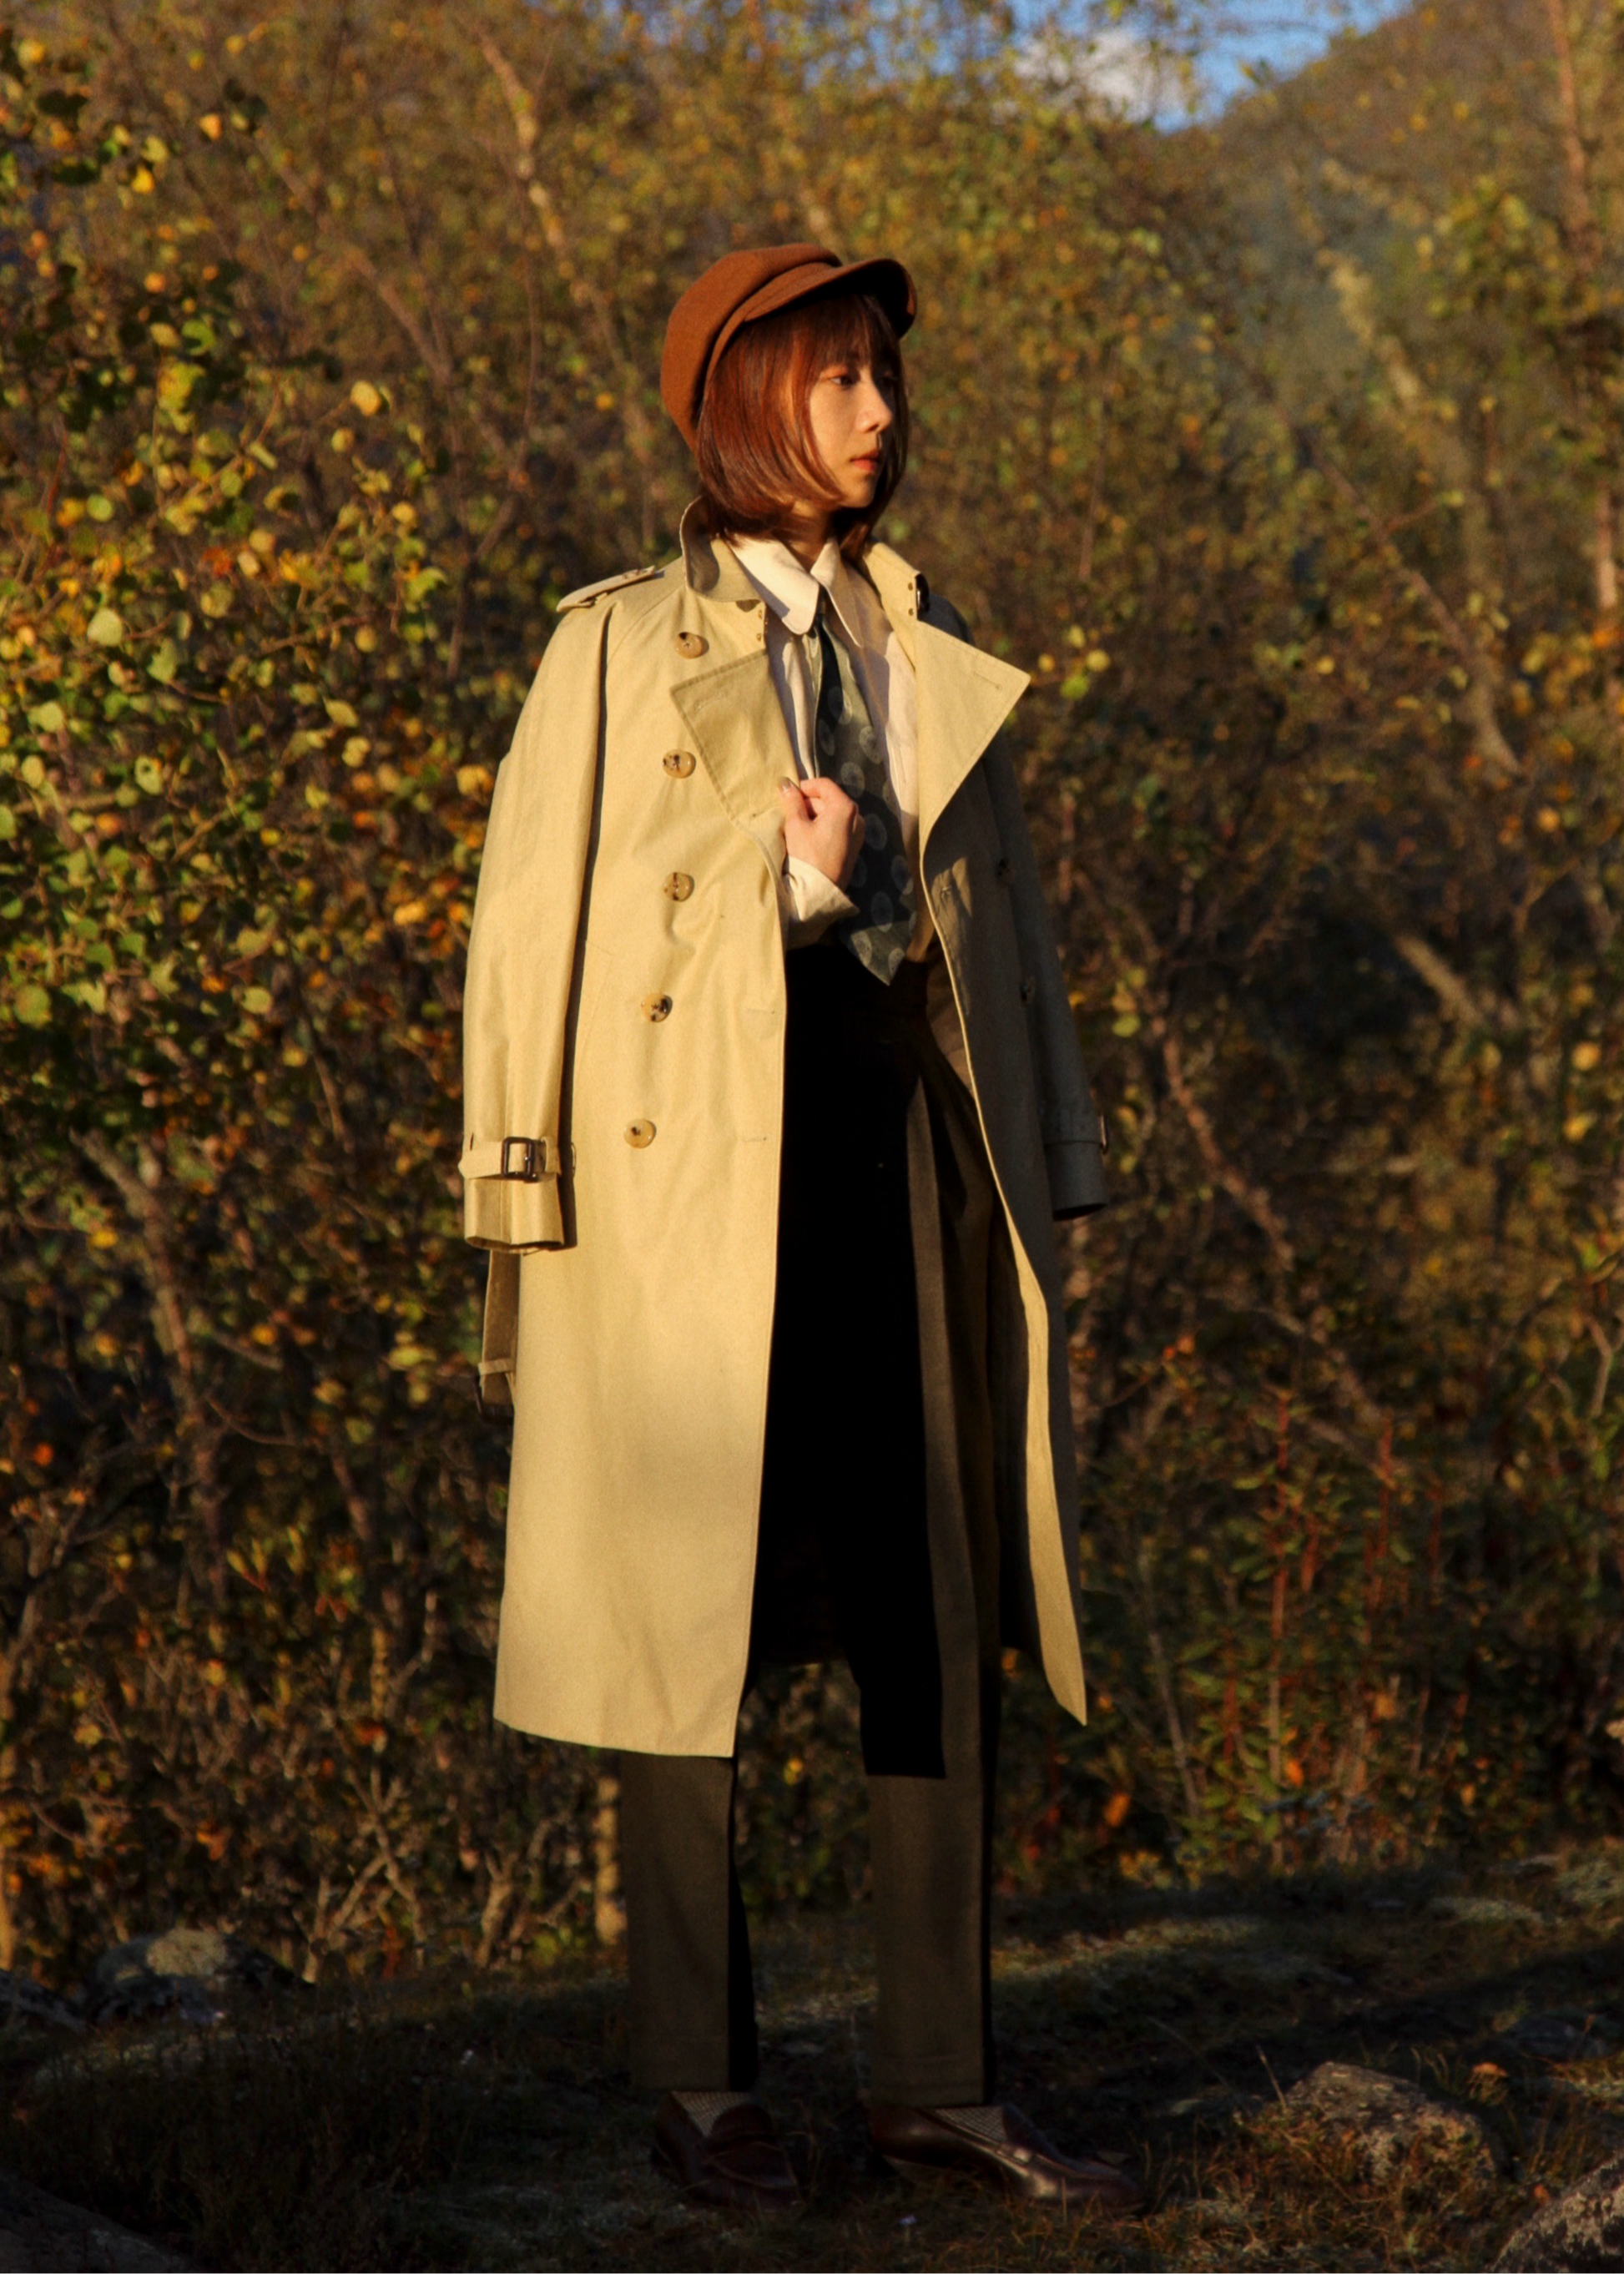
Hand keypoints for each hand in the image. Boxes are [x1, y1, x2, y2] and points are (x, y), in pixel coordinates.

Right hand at [779, 775, 862, 889]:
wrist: (820, 891)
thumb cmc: (808, 856)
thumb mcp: (796, 825)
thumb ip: (791, 801)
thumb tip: (785, 783)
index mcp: (845, 807)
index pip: (824, 785)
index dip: (804, 787)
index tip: (789, 795)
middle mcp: (857, 817)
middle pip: (829, 799)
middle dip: (809, 804)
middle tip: (790, 815)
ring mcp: (858, 832)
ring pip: (832, 814)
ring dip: (814, 816)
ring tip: (798, 829)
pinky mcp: (854, 846)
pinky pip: (838, 828)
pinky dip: (823, 827)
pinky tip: (809, 839)